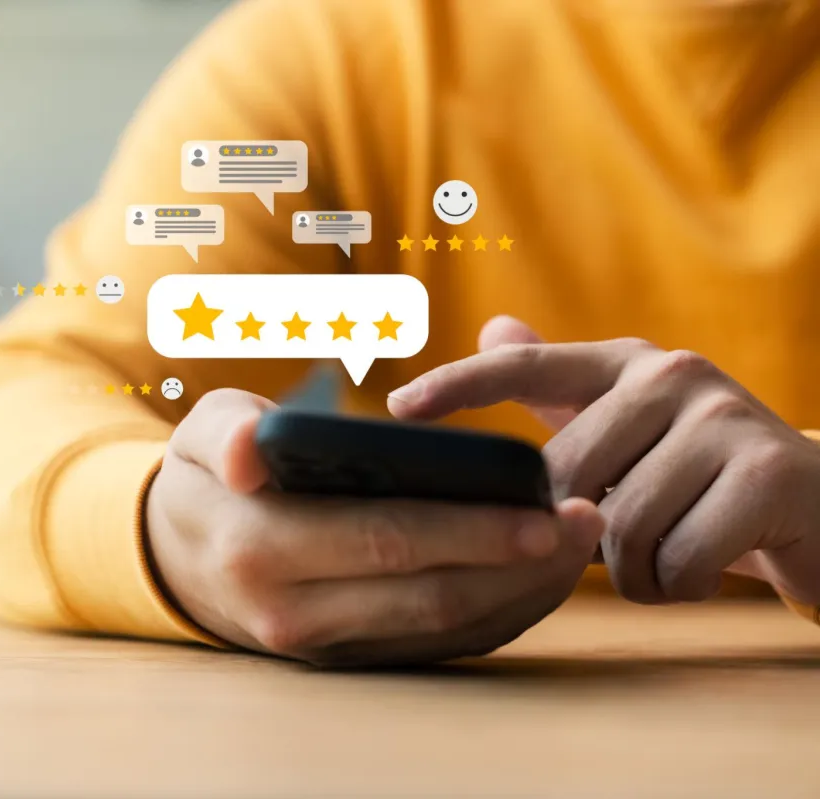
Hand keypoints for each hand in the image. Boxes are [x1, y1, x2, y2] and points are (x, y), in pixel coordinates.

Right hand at [145, 388, 604, 666]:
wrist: (180, 561)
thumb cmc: (207, 481)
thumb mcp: (199, 437)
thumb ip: (227, 433)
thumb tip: (250, 453)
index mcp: (259, 547)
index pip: (383, 539)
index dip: (470, 527)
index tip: (543, 506)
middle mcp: (293, 613)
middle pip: (429, 592)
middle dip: (518, 561)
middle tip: (587, 519)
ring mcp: (325, 647)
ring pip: (444, 627)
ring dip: (521, 591)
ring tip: (579, 544)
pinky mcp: (351, 659)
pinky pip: (439, 643)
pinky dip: (497, 613)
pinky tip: (537, 574)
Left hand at [388, 316, 819, 606]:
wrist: (817, 511)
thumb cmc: (699, 479)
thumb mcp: (630, 432)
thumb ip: (562, 391)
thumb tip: (493, 326)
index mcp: (626, 364)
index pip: (527, 366)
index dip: (459, 387)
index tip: (397, 408)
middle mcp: (672, 374)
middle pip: (567, 477)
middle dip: (582, 532)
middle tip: (627, 540)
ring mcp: (723, 418)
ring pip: (619, 527)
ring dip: (635, 570)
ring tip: (672, 554)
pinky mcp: (767, 473)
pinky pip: (676, 560)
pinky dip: (679, 586)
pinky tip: (706, 568)